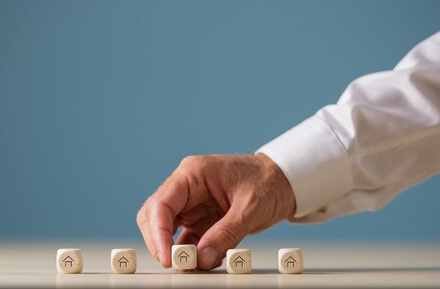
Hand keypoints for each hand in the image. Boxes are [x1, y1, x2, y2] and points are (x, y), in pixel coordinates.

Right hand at [136, 153, 295, 269]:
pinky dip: (192, 253)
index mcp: (193, 173)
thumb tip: (203, 258)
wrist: (284, 181)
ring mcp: (192, 203)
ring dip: (175, 250)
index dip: (158, 232)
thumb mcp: (250, 208)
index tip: (167, 256)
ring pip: (166, 229)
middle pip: (155, 216)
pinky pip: (186, 239)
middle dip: (160, 242)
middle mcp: (187, 187)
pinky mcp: (200, 219)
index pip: (162, 203)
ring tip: (193, 265)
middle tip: (175, 264)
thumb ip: (226, 233)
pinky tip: (206, 261)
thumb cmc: (267, 182)